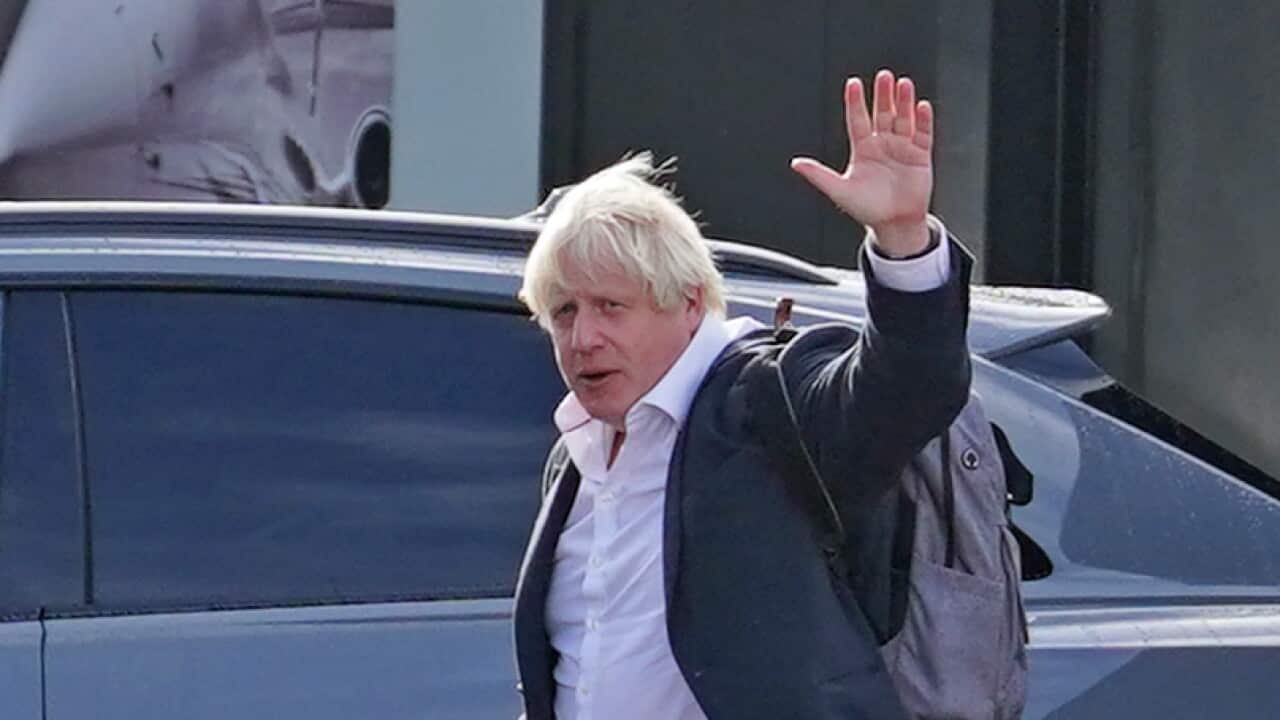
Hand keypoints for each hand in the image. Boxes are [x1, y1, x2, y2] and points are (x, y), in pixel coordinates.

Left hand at [791, 69, 932, 257]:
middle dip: (883, 95)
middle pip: (882, 114)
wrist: (894, 225)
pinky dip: (922, 120)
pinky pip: (922, 134)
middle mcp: (882, 144)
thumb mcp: (838, 190)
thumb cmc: (866, 208)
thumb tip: (795, 163)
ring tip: (903, 84)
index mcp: (862, 149)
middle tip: (883, 76)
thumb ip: (818, 175)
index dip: (855, 102)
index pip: (857, 120)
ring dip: (903, 102)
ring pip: (902, 119)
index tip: (853, 83)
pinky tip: (921, 106)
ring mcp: (902, 148)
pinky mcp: (920, 156)